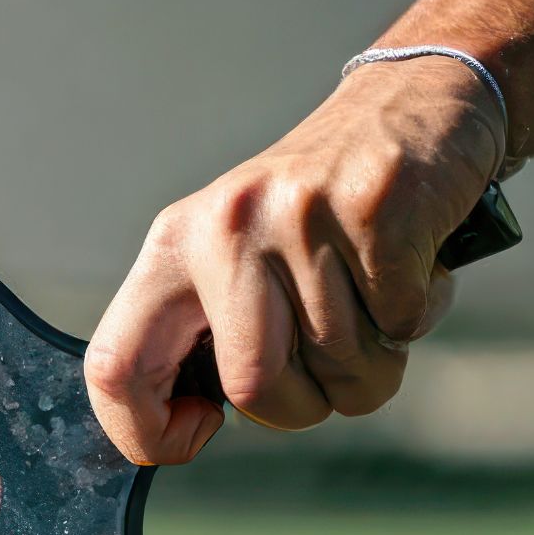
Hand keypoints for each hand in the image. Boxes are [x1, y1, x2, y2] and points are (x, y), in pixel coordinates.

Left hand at [84, 57, 506, 464]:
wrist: (415, 102)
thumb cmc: (322, 210)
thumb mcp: (238, 258)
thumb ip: (207, 332)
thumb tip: (187, 424)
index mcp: (175, 245)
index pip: (115, 365)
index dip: (147, 431)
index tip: (199, 431)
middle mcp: (226, 225)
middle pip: (253, 388)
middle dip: (305, 403)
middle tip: (328, 363)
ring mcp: (299, 215)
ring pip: (343, 367)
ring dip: (376, 358)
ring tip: (377, 298)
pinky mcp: (375, 211)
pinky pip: (401, 325)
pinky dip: (418, 316)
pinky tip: (413, 267)